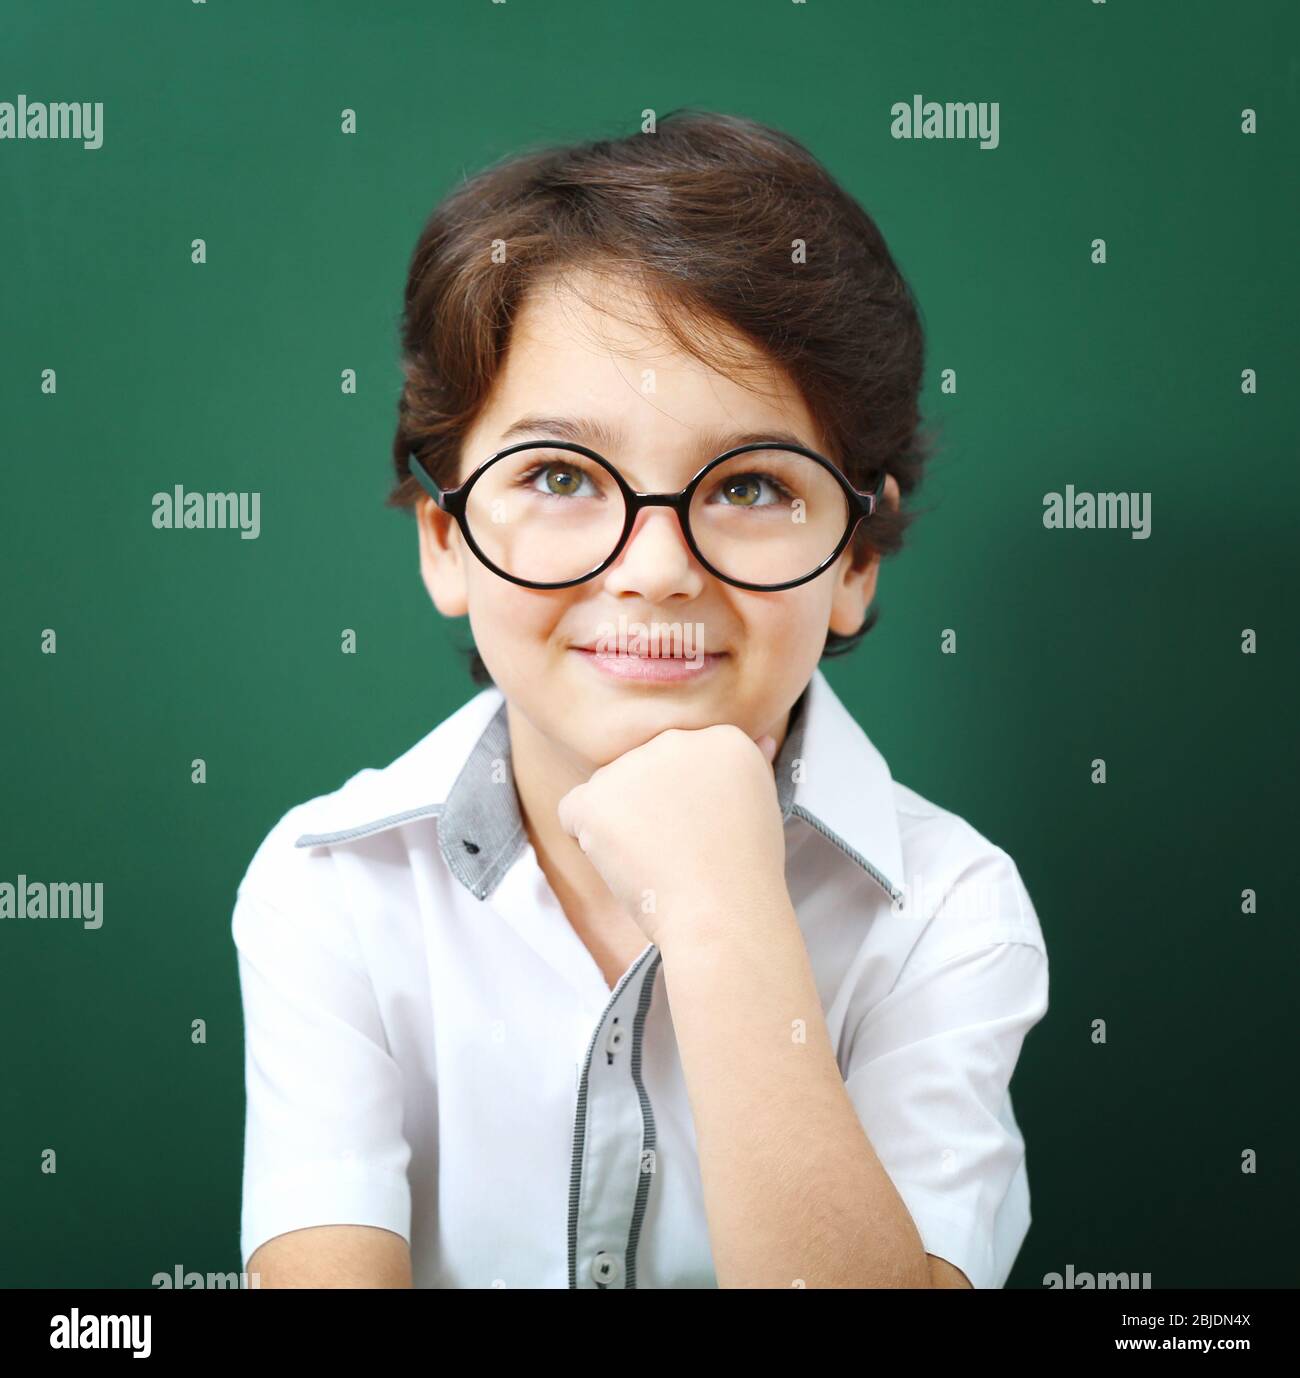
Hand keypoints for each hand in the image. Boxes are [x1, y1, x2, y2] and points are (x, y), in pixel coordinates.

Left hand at [556, 724, 786, 947]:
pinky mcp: (595, 797)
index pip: (682, 761)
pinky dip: (586, 838)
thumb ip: (751, 769)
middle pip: (643, 770)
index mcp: (721, 738)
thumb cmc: (744, 873)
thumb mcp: (763, 807)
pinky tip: (623, 862)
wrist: (722, 914)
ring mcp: (631, 766)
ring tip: (656, 860)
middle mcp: (676, 740)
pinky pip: (573, 810)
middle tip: (680, 850)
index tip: (706, 832)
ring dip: (620, 823)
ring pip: (608, 790)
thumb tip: (761, 740)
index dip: (687, 803)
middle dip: (652, 807)